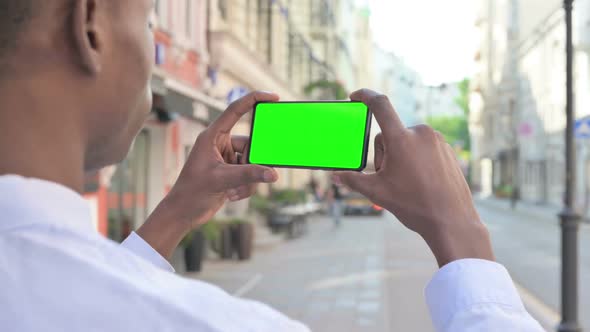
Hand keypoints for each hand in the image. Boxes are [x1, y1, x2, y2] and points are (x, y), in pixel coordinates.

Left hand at [137, 91, 279, 257]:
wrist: (183, 214)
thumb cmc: (192, 193)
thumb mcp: (221, 180)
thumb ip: (248, 175)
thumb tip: (273, 174)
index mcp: (212, 136)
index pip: (235, 110)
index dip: (254, 99)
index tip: (274, 97)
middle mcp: (220, 144)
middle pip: (251, 144)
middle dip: (253, 163)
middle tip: (254, 173)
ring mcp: (227, 158)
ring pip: (253, 163)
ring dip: (248, 180)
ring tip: (233, 191)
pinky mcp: (231, 172)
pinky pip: (250, 175)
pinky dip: (246, 187)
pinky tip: (231, 196)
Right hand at [336, 89, 493, 267]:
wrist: (452, 221)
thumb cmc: (414, 206)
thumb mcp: (377, 192)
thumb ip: (353, 180)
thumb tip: (335, 176)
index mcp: (401, 139)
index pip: (380, 105)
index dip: (365, 96)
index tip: (355, 95)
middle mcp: (421, 133)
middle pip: (390, 135)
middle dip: (385, 154)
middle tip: (391, 179)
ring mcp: (437, 140)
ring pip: (407, 141)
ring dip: (401, 157)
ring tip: (408, 183)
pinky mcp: (447, 149)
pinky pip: (424, 148)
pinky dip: (417, 160)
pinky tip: (421, 181)